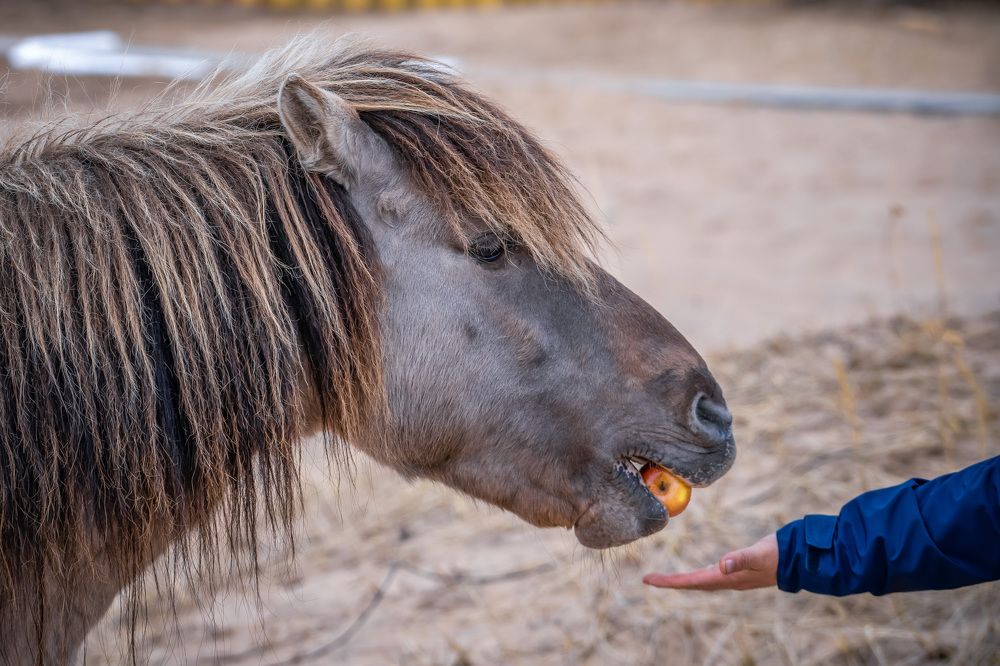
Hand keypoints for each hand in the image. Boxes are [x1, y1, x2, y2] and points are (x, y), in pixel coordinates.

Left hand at [642, 533, 778, 590]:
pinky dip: (698, 576)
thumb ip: (740, 559)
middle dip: (670, 582)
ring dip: (682, 581)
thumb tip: (721, 565)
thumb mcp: (758, 553)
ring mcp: (733, 578)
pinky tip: (699, 573)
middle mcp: (727, 581)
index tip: (649, 580)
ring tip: (665, 579)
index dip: (669, 581)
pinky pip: (711, 577)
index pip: (691, 581)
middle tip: (648, 579)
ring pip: (701, 582)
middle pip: (692, 584)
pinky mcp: (738, 573)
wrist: (799, 561)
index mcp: (727, 578)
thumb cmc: (778, 554)